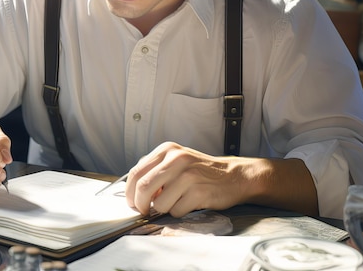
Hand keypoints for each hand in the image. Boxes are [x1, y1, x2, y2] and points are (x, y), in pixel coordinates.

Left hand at [124, 142, 247, 216]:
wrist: (233, 176)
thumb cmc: (200, 171)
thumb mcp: (176, 161)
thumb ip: (155, 171)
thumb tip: (134, 190)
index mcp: (167, 150)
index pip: (136, 172)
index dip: (129, 191)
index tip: (132, 201)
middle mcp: (177, 159)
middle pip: (143, 187)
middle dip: (140, 204)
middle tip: (143, 211)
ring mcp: (188, 176)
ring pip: (159, 204)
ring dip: (163, 210)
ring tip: (175, 202)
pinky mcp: (199, 192)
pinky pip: (176, 211)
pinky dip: (178, 212)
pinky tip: (188, 203)